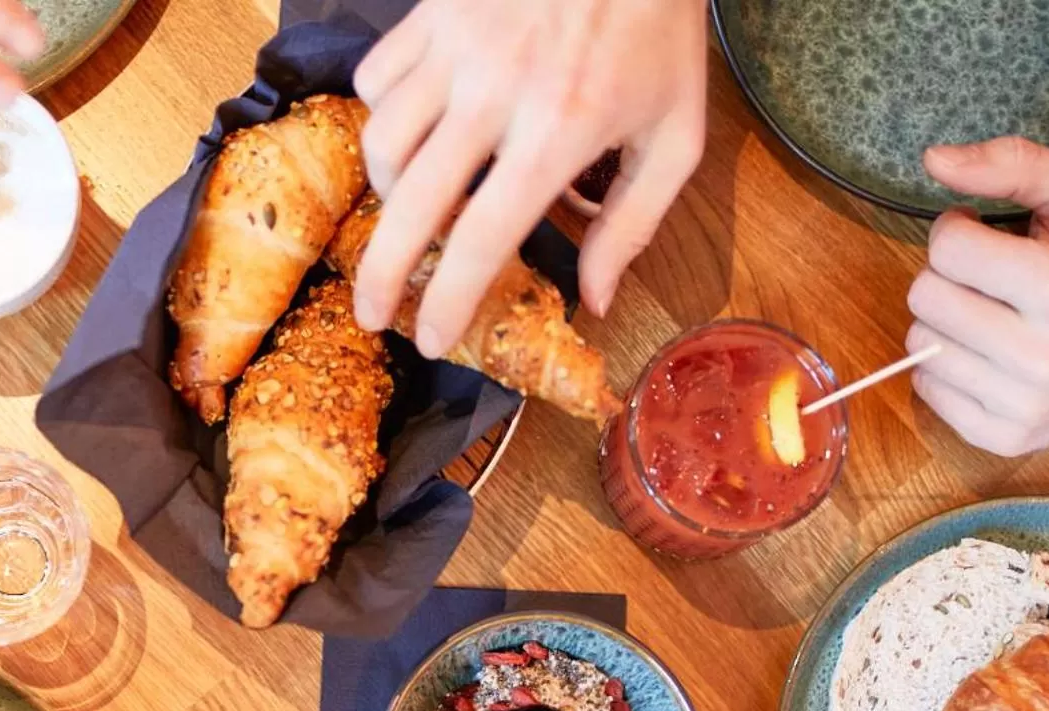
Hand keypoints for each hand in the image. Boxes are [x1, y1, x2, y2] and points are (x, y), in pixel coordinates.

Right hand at [349, 0, 707, 352]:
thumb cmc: (659, 31)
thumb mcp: (675, 134)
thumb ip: (634, 223)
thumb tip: (596, 301)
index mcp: (559, 132)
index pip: (481, 241)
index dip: (448, 302)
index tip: (432, 340)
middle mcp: (496, 94)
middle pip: (411, 205)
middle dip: (382, 275)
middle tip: (373, 313)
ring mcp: (457, 48)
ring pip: (383, 142)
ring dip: (387, 194)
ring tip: (406, 216)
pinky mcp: (436, 11)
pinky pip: (377, 78)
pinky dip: (382, 117)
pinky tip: (410, 133)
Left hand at [905, 137, 1048, 456]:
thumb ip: (1012, 164)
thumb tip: (932, 158)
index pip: (948, 249)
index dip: (956, 232)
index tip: (982, 236)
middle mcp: (1042, 353)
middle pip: (925, 298)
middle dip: (947, 278)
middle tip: (987, 279)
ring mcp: (1022, 403)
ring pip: (920, 346)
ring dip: (946, 323)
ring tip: (992, 316)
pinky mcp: (1004, 438)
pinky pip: (928, 390)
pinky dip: (949, 368)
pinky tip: (989, 355)